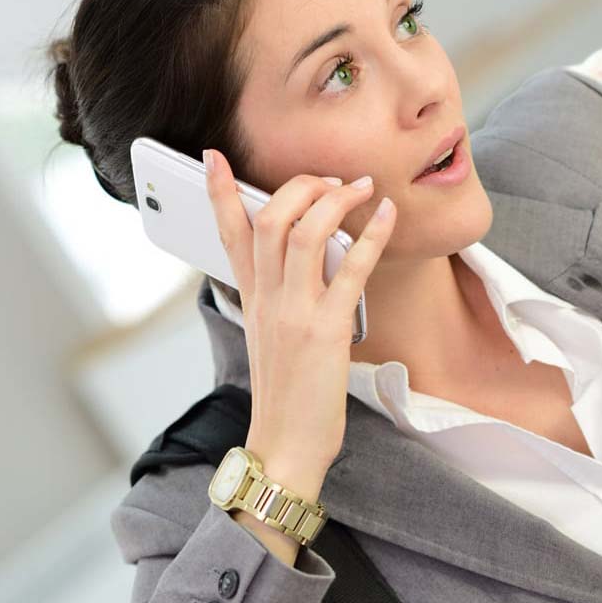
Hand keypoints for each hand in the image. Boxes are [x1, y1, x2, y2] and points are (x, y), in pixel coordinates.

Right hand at [205, 150, 395, 490]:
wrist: (285, 445)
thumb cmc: (285, 399)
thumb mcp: (270, 344)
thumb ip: (278, 305)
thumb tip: (302, 275)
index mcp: (252, 302)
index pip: (229, 236)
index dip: (220, 193)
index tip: (213, 157)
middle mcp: (268, 300)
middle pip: (270, 220)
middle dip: (298, 186)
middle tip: (328, 179)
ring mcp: (295, 312)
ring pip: (304, 233)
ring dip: (334, 200)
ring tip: (359, 187)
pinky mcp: (327, 330)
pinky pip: (351, 271)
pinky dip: (372, 237)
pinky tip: (387, 215)